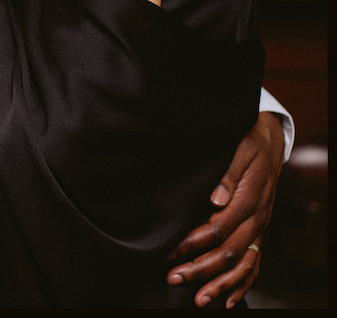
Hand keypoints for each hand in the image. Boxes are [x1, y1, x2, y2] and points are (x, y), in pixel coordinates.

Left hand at [166, 111, 284, 306]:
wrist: (271, 143)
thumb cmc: (250, 142)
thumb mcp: (241, 149)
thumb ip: (229, 174)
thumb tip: (216, 199)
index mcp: (248, 201)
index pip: (218, 230)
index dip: (193, 243)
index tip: (171, 250)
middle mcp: (256, 220)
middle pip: (227, 253)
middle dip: (200, 269)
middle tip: (173, 277)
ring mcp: (259, 228)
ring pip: (241, 265)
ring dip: (218, 283)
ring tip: (197, 298)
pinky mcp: (258, 231)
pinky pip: (254, 265)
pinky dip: (241, 285)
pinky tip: (227, 299)